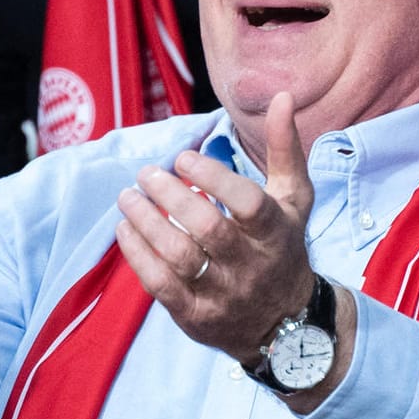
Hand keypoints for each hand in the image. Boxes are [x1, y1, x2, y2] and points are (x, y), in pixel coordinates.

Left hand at [115, 92, 352, 405]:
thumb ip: (285, 148)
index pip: (248, 203)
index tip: (184, 157)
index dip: (213, 177)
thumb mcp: (293, 199)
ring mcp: (223, 294)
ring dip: (146, 224)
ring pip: (179, 257)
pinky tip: (125, 229)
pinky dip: (137, 255)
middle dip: (171, 196)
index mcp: (276, 232)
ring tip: (127, 197)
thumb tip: (281, 96)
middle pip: (209, 229)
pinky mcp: (197, 316)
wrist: (286, 323)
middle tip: (146, 173)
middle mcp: (251, 265)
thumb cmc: (282, 246)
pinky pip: (161, 286)